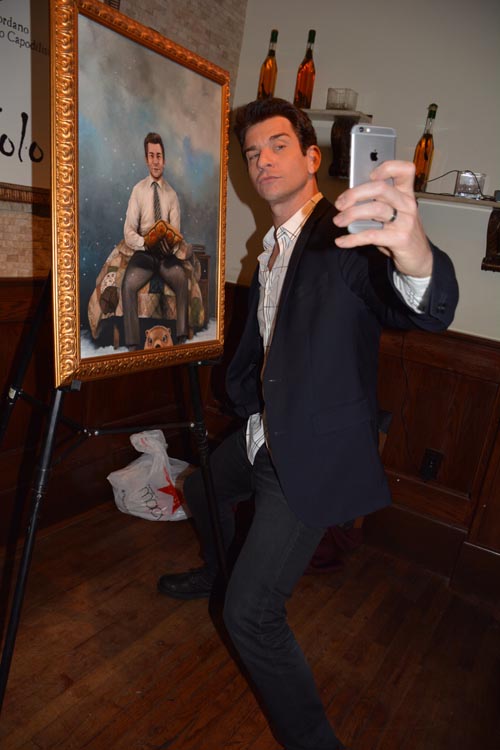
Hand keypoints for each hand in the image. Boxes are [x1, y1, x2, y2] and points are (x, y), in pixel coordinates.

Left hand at [333, 160, 432, 277]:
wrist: (419, 258)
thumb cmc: (401, 233)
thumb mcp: (394, 214)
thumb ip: (377, 204)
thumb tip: (349, 199)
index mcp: (406, 194)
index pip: (404, 170)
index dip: (386, 167)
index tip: (368, 175)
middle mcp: (407, 204)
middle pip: (380, 188)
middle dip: (355, 194)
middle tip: (340, 204)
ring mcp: (405, 221)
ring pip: (375, 209)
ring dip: (351, 214)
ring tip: (338, 221)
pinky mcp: (400, 239)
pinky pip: (371, 235)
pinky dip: (352, 239)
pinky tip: (341, 241)